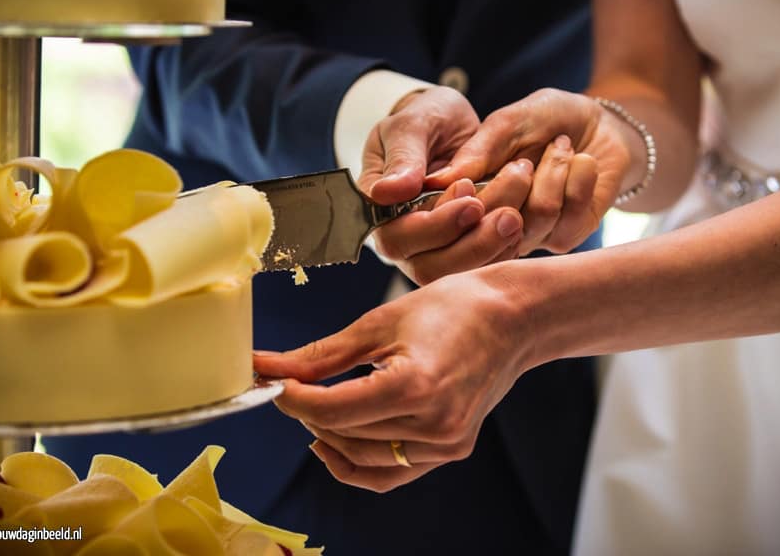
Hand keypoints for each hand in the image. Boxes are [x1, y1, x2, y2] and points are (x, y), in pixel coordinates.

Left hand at [253, 268, 530, 491]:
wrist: (512, 318)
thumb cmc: (452, 307)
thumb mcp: (380, 322)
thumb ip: (321, 355)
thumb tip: (267, 367)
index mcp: (415, 387)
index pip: (332, 410)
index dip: (291, 399)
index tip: (269, 382)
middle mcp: (433, 426)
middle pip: (344, 434)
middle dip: (304, 412)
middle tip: (284, 386)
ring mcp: (446, 445)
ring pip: (363, 459)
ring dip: (328, 436)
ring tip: (311, 405)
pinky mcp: (451, 450)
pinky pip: (392, 471)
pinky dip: (357, 460)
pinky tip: (334, 438)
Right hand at [359, 86, 529, 283]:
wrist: (451, 126)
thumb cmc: (426, 119)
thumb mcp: (412, 124)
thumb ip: (403, 156)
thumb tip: (388, 192)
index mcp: (379, 210)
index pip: (396, 237)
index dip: (434, 226)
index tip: (469, 193)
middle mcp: (402, 239)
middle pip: (426, 268)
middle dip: (470, 245)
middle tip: (507, 215)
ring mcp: (430, 252)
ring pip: (456, 275)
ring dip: (492, 250)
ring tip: (517, 216)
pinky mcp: (460, 254)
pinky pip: (480, 270)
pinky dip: (503, 252)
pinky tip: (520, 225)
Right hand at [426, 88, 633, 253]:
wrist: (600, 123)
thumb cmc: (544, 119)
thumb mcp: (506, 123)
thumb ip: (475, 151)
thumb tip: (436, 182)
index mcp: (464, 198)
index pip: (441, 225)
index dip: (455, 206)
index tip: (470, 180)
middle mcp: (490, 225)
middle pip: (484, 230)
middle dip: (511, 183)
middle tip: (524, 158)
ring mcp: (526, 236)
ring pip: (533, 218)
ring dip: (552, 171)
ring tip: (559, 147)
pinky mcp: (563, 238)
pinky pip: (567, 217)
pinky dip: (578, 178)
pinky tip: (580, 163)